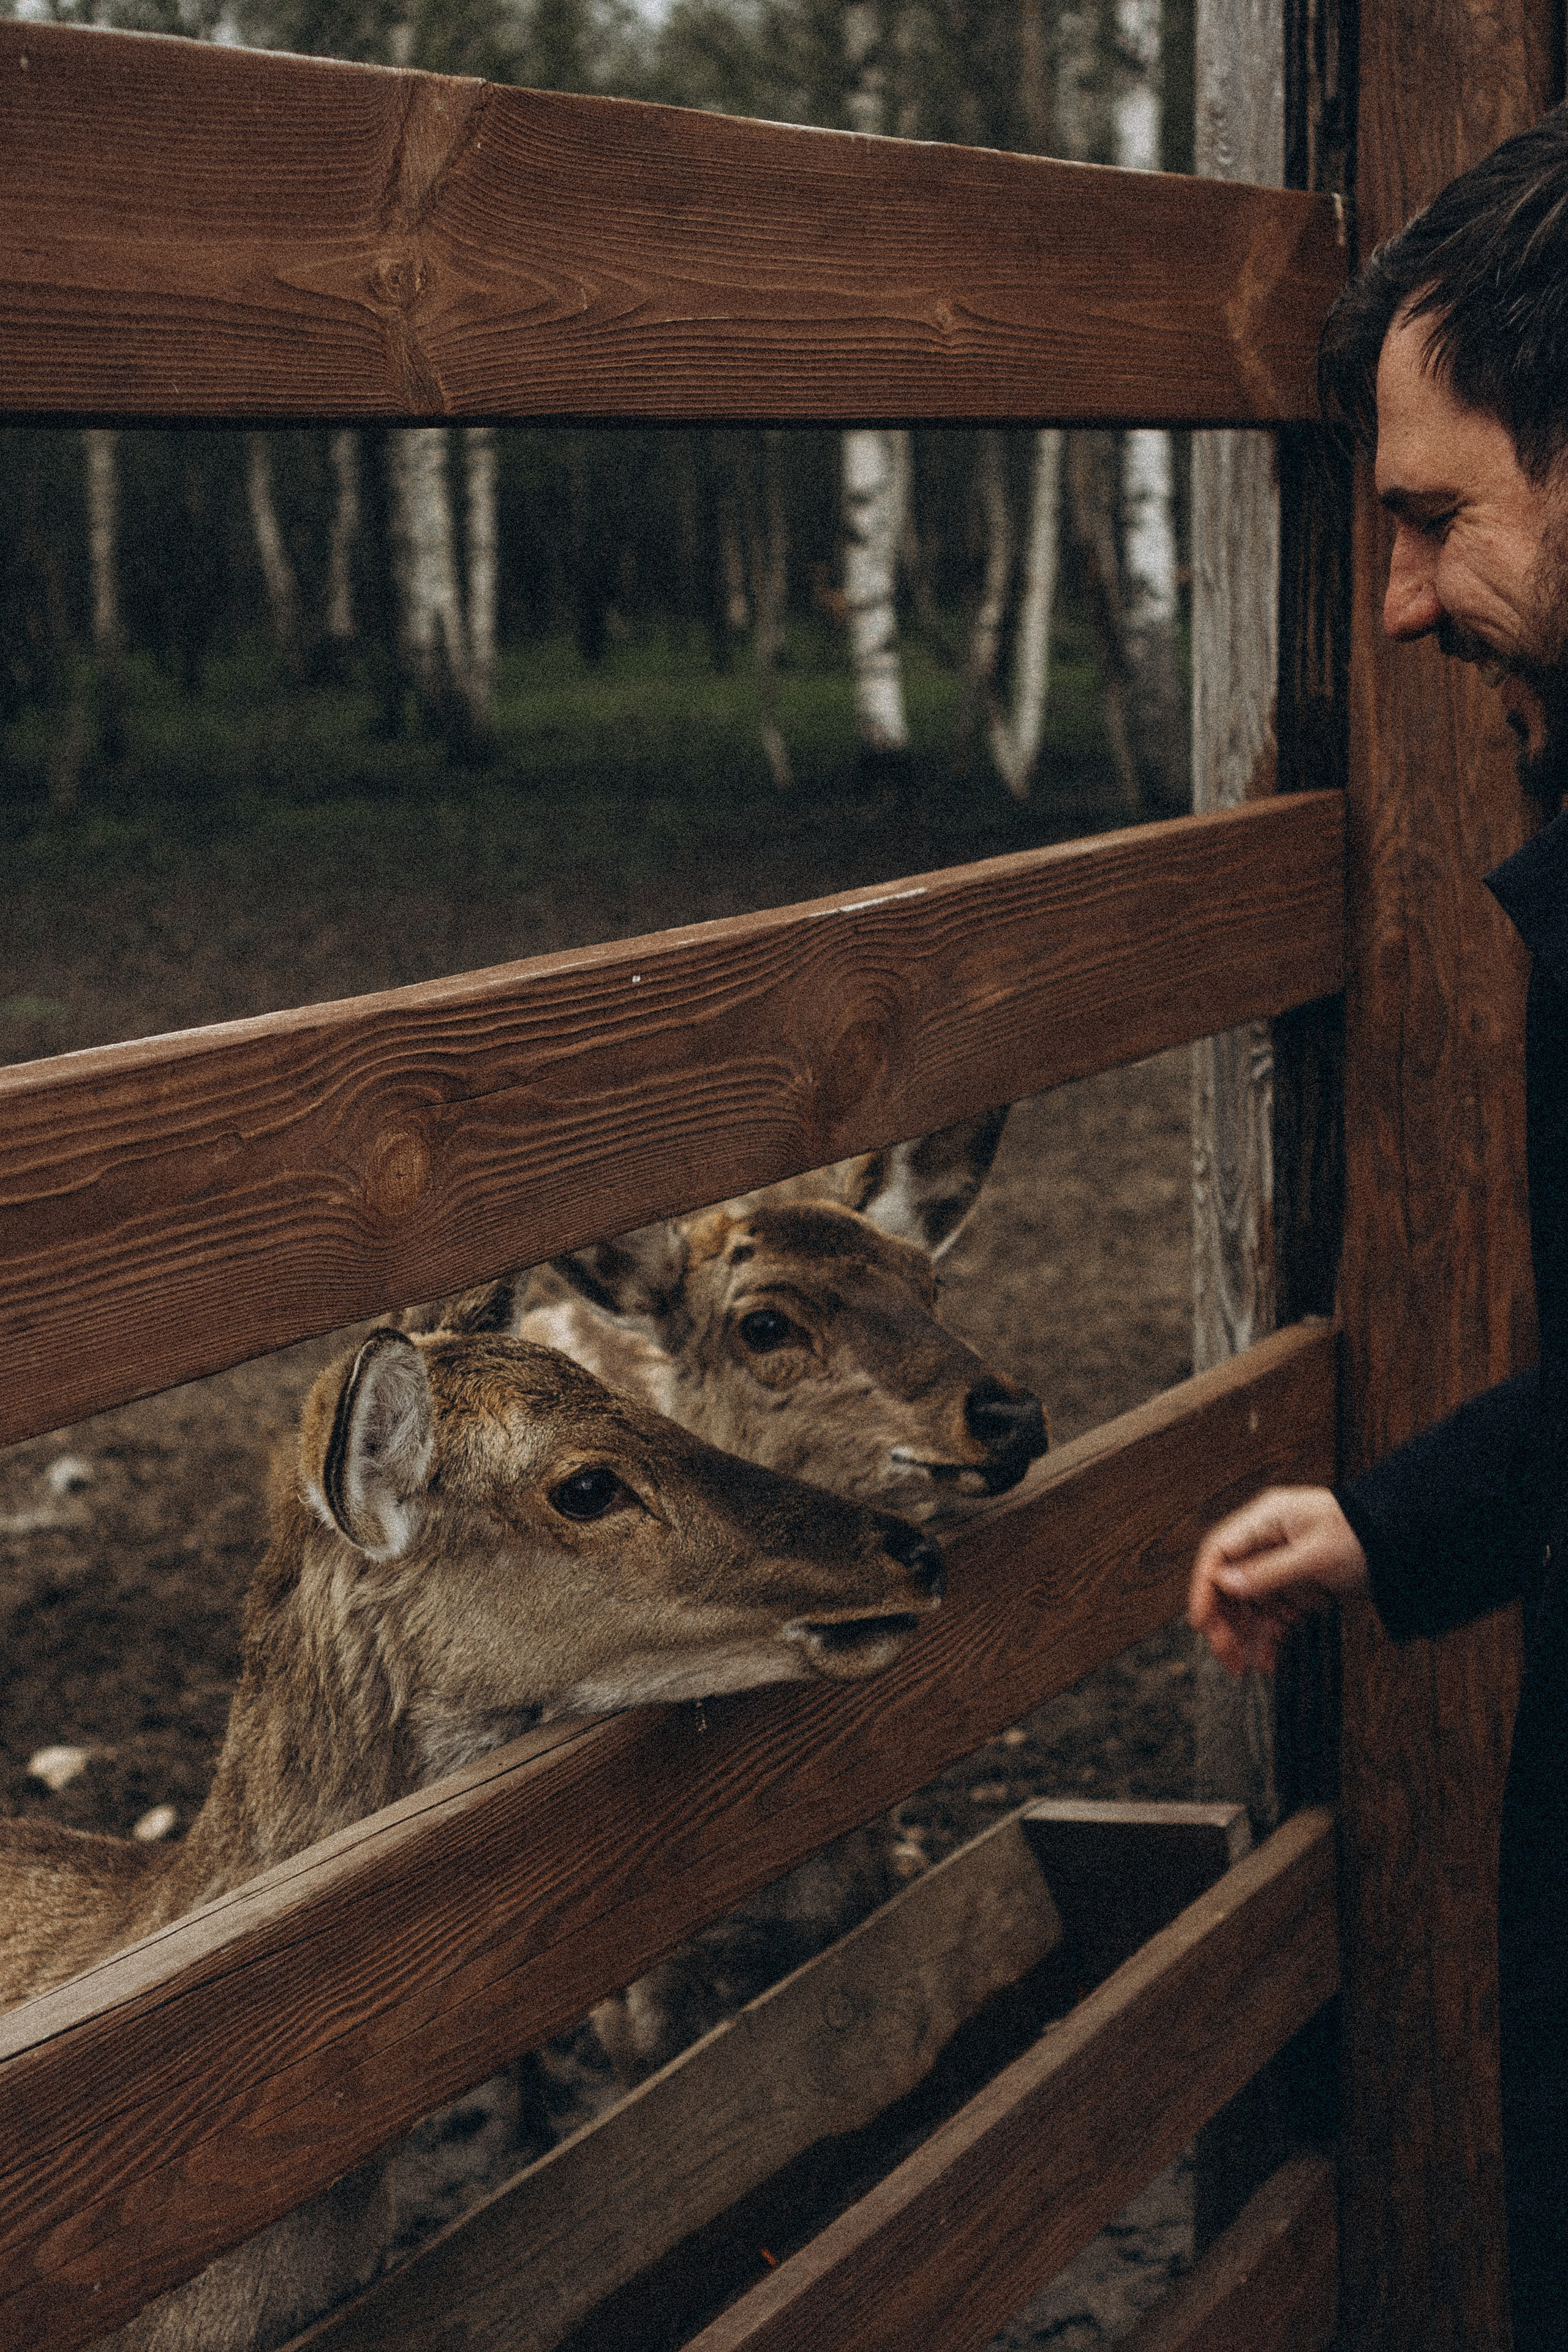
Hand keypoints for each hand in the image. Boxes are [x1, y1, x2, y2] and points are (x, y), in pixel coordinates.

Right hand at [1188, 1487, 1368, 1676]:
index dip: (1204, 1587)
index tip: (1200, 1622)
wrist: (1399, 1543)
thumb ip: (1268, 1571)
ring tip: (1244, 1667)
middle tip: (1227, 1656)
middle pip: (1229, 1584)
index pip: (1218, 1552)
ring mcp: (1279, 1566)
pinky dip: (1266, 1639)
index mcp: (1265, 1521)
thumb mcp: (1316, 1555)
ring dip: (1243, 1636)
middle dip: (1224, 1622)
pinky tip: (1266, 1660)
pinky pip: (1271, 1616)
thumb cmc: (1362, 1535)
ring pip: (1247, 1606)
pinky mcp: (1294, 1588)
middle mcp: (1266, 1543)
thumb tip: (1224, 1583)